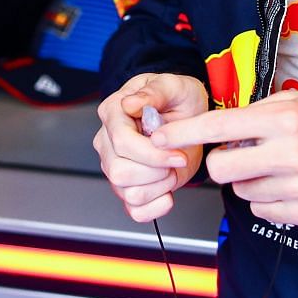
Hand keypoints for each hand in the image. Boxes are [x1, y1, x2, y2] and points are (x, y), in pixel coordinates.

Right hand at [93, 73, 207, 222]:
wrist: (188, 116)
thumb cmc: (178, 98)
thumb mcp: (173, 86)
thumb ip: (154, 92)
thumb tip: (131, 104)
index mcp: (113, 113)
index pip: (122, 142)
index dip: (153, 154)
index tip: (178, 154)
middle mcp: (108, 141)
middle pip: (120, 172)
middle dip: (156, 171)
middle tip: (175, 159)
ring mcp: (115, 165)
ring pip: (128, 193)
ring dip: (159, 186)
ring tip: (171, 169)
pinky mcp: (128, 187)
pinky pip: (135, 211)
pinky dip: (156, 207)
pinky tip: (168, 190)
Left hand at [154, 91, 297, 225]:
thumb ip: (262, 113)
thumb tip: (225, 127)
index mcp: (285, 119)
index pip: (219, 127)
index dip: (184, 133)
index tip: (161, 138)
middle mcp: (289, 154)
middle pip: (222, 170)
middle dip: (223, 163)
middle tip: (241, 155)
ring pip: (243, 192)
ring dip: (250, 181)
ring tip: (277, 167)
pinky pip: (265, 211)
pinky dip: (269, 200)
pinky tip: (289, 185)